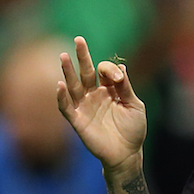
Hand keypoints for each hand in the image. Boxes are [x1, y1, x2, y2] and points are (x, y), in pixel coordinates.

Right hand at [56, 36, 145, 172]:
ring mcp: (85, 107)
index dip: (109, 70)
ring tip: (64, 56)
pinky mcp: (78, 121)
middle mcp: (94, 95)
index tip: (116, 77)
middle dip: (82, 56)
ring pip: (73, 86)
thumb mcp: (134, 105)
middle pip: (85, 72)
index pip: (104, 71)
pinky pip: (66, 107)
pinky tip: (59, 85)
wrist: (127, 153)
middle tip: (78, 39)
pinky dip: (61, 97)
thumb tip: (120, 67)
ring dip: (68, 71)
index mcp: (109, 90)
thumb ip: (126, 88)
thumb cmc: (133, 129)